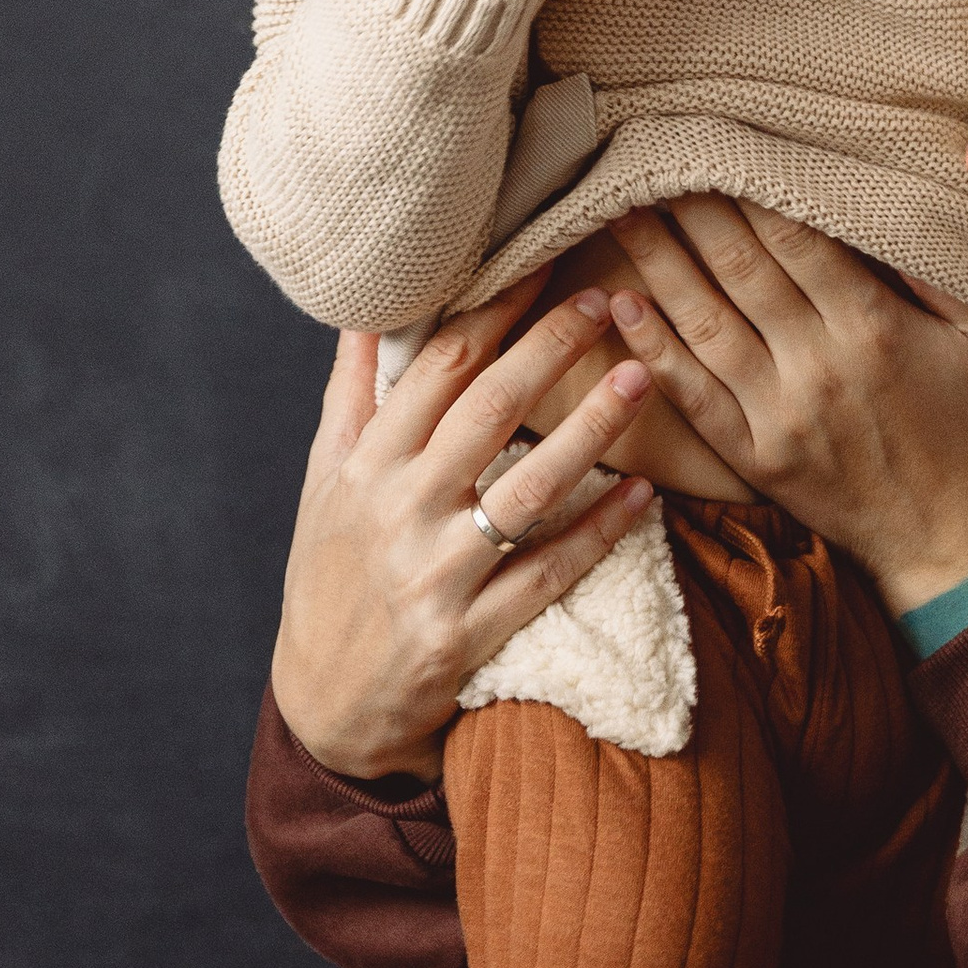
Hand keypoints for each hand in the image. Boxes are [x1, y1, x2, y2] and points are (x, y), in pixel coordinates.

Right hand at [270, 280, 657, 778]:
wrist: (323, 705)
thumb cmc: (331, 575)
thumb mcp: (323, 481)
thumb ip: (352, 394)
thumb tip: (365, 309)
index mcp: (365, 462)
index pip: (438, 364)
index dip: (495, 307)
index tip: (544, 262)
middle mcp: (397, 509)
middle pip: (489, 409)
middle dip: (552, 347)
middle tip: (606, 300)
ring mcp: (434, 574)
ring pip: (529, 487)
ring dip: (592, 429)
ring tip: (641, 377)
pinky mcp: (467, 635)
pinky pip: (548, 574)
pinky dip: (599, 532)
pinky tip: (644, 495)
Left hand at [604, 198, 967, 615]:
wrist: (948, 536)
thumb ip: (935, 270)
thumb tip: (884, 205)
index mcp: (874, 327)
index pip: (795, 239)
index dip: (750, 189)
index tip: (716, 147)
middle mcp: (819, 365)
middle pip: (740, 268)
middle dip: (693, 209)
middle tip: (652, 161)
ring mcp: (779, 415)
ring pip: (704, 322)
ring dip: (659, 262)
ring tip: (623, 212)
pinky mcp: (753, 456)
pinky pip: (692, 394)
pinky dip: (654, 349)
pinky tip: (622, 304)